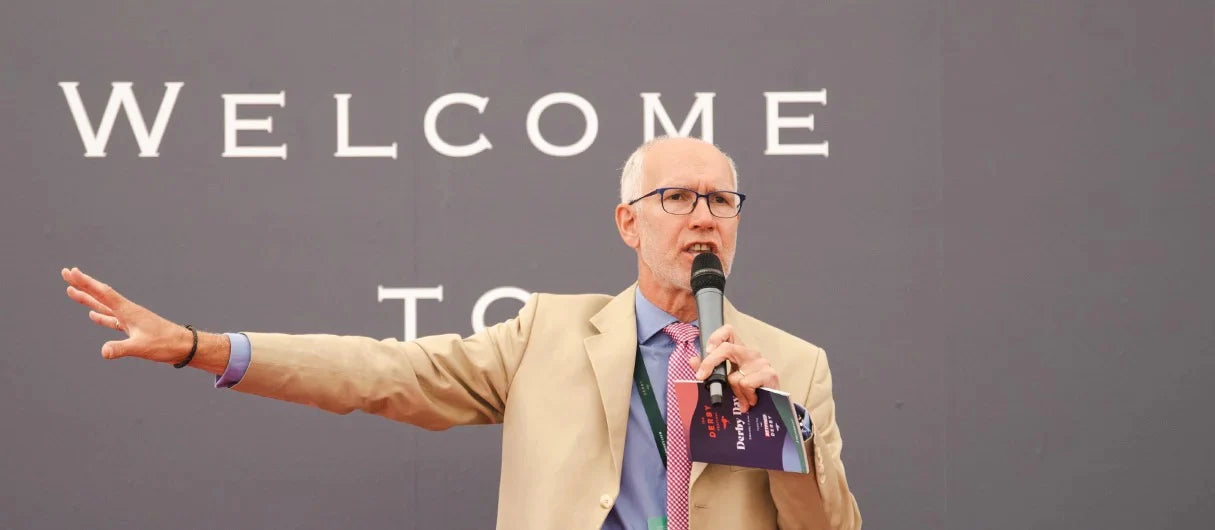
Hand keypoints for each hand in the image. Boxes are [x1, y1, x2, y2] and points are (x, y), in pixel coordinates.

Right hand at [61, 267, 192, 363]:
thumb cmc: (166, 345)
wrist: (184, 347)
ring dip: (88, 299)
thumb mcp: (141, 348)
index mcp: (128, 311)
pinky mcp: (132, 328)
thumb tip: (103, 352)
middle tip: (65, 272)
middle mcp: (127, 311)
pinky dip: (101, 316)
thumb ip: (121, 348)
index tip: (71, 271)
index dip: (86, 282)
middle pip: (100, 295)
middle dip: (82, 284)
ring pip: (103, 306)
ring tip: (72, 291)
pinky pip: (111, 320)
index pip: (103, 293)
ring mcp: (129, 319)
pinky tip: (92, 315)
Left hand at [686, 324, 778, 412]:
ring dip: (735, 392)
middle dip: (710, 363)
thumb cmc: (747, 392)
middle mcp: (751, 353)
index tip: (707, 351)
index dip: (716, 337)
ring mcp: (761, 363)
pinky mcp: (770, 374)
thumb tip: (693, 360)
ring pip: (734, 376)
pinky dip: (746, 396)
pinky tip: (752, 400)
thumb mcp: (726, 381)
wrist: (771, 408)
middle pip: (726, 348)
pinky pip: (745, 384)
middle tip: (702, 377)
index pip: (729, 331)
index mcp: (739, 351)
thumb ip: (709, 370)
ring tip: (743, 398)